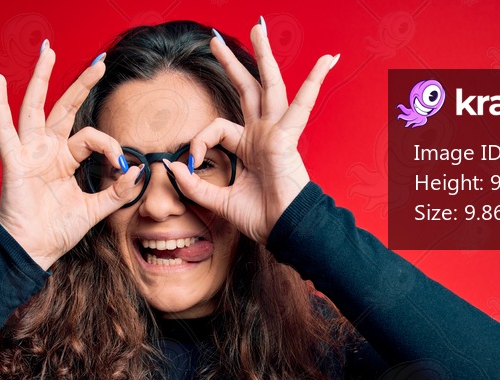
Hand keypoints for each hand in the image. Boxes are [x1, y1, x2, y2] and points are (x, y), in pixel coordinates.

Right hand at [0, 48, 143, 269]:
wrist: (36, 250)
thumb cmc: (59, 230)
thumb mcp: (95, 209)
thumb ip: (116, 191)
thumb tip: (136, 171)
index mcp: (65, 159)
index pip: (91, 137)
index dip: (110, 146)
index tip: (121, 166)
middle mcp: (47, 150)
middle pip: (64, 107)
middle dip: (81, 83)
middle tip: (100, 61)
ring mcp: (29, 152)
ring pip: (35, 107)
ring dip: (42, 78)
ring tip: (48, 51)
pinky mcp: (15, 161)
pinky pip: (4, 130)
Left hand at [164, 23, 338, 245]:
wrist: (283, 230)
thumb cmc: (260, 217)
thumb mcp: (219, 200)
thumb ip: (195, 185)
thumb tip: (171, 166)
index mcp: (248, 147)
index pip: (216, 128)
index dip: (199, 142)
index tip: (188, 162)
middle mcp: (262, 134)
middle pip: (246, 89)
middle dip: (231, 63)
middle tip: (214, 40)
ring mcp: (276, 132)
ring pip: (269, 85)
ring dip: (263, 55)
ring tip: (258, 28)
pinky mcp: (286, 137)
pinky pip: (302, 105)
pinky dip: (314, 82)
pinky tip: (327, 60)